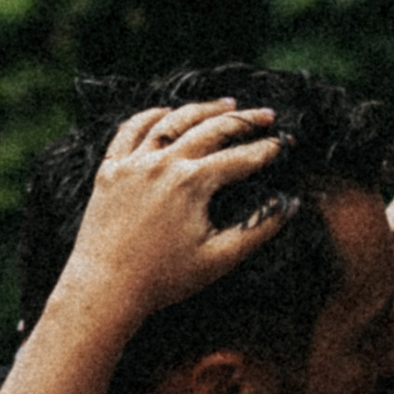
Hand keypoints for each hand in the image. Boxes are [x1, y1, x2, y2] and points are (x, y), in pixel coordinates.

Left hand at [51, 99, 294, 327]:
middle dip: (244, 121)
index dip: (267, 150)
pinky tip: (165, 112)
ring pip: (172, 121)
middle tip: (268, 115)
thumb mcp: (219, 258)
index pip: (240, 158)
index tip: (286, 143)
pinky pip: (129, 131)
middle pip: (211, 129)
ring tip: (225, 105)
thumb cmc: (163, 279)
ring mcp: (132, 163)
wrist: (104, 288)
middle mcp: (162, 163)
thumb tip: (289, 204)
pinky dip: (150, 116)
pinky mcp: (109, 170)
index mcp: (191, 183)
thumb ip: (258, 228)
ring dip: (202, 109)